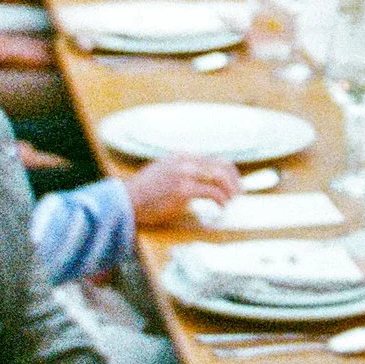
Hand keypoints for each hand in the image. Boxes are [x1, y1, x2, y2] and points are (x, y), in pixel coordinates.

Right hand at [127, 154, 245, 229]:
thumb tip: (202, 182)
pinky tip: (221, 207)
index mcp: (182, 156)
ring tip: (231, 201)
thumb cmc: (143, 192)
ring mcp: (184, 173)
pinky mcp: (183, 189)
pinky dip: (221, 200)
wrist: (125, 200)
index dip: (229, 172)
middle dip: (234, 181)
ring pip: (219, 177)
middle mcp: (185, 161)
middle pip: (221, 166)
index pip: (215, 159)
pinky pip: (211, 192)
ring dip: (230, 191)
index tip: (235, 184)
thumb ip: (182, 172)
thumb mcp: (164, 172)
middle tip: (239, 194)